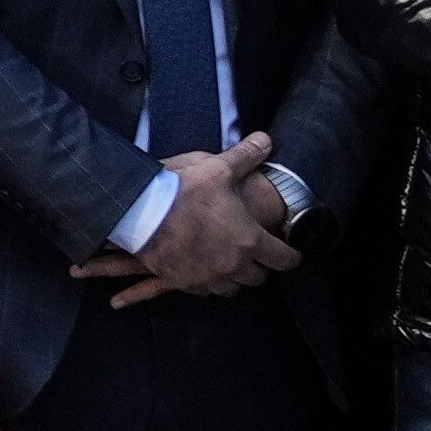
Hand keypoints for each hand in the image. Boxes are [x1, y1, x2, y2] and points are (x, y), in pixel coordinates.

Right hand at [87, 142, 300, 299]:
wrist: (138, 212)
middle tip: (255, 254)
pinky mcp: (183, 282)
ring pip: (232, 288)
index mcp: (249, 240)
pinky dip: (208, 282)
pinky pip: (205, 291)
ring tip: (230, 263)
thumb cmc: (183, 191)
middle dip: (260, 266)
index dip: (291, 256)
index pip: (283, 259)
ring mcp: (207, 277)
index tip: (291, 254)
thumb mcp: (218, 168)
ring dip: (235, 277)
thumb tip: (267, 140)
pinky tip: (204, 269)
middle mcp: (233, 265)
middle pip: (258, 277)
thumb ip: (247, 156)